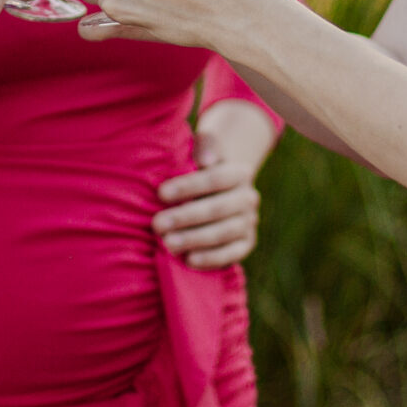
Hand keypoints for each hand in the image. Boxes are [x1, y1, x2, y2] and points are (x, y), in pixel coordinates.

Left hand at [152, 105, 272, 267]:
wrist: (218, 189)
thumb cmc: (199, 167)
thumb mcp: (202, 150)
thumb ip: (205, 146)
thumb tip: (206, 160)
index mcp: (239, 172)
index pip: (215, 178)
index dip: (188, 186)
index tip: (161, 193)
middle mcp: (248, 197)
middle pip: (218, 208)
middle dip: (185, 217)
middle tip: (157, 224)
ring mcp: (249, 222)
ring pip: (224, 232)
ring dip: (195, 239)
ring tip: (168, 243)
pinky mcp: (246, 243)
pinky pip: (232, 253)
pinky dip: (211, 258)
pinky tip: (189, 260)